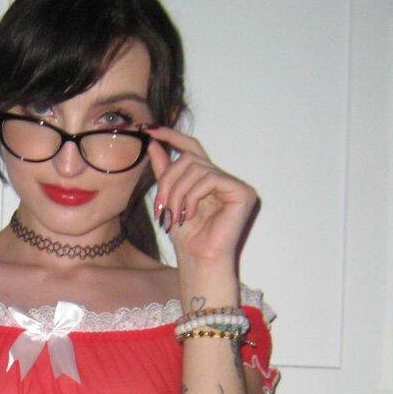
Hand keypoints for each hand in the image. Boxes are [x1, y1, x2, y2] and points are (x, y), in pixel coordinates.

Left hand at [147, 128, 258, 269]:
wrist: (199, 262)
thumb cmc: (187, 239)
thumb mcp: (169, 200)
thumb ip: (165, 172)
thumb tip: (154, 143)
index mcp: (207, 179)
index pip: (191, 148)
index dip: (172, 137)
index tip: (150, 131)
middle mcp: (223, 179)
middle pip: (189, 158)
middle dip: (169, 180)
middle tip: (161, 206)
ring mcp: (234, 185)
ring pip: (196, 168)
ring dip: (178, 192)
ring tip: (175, 215)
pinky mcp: (243, 193)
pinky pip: (210, 178)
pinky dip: (193, 196)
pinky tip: (190, 215)